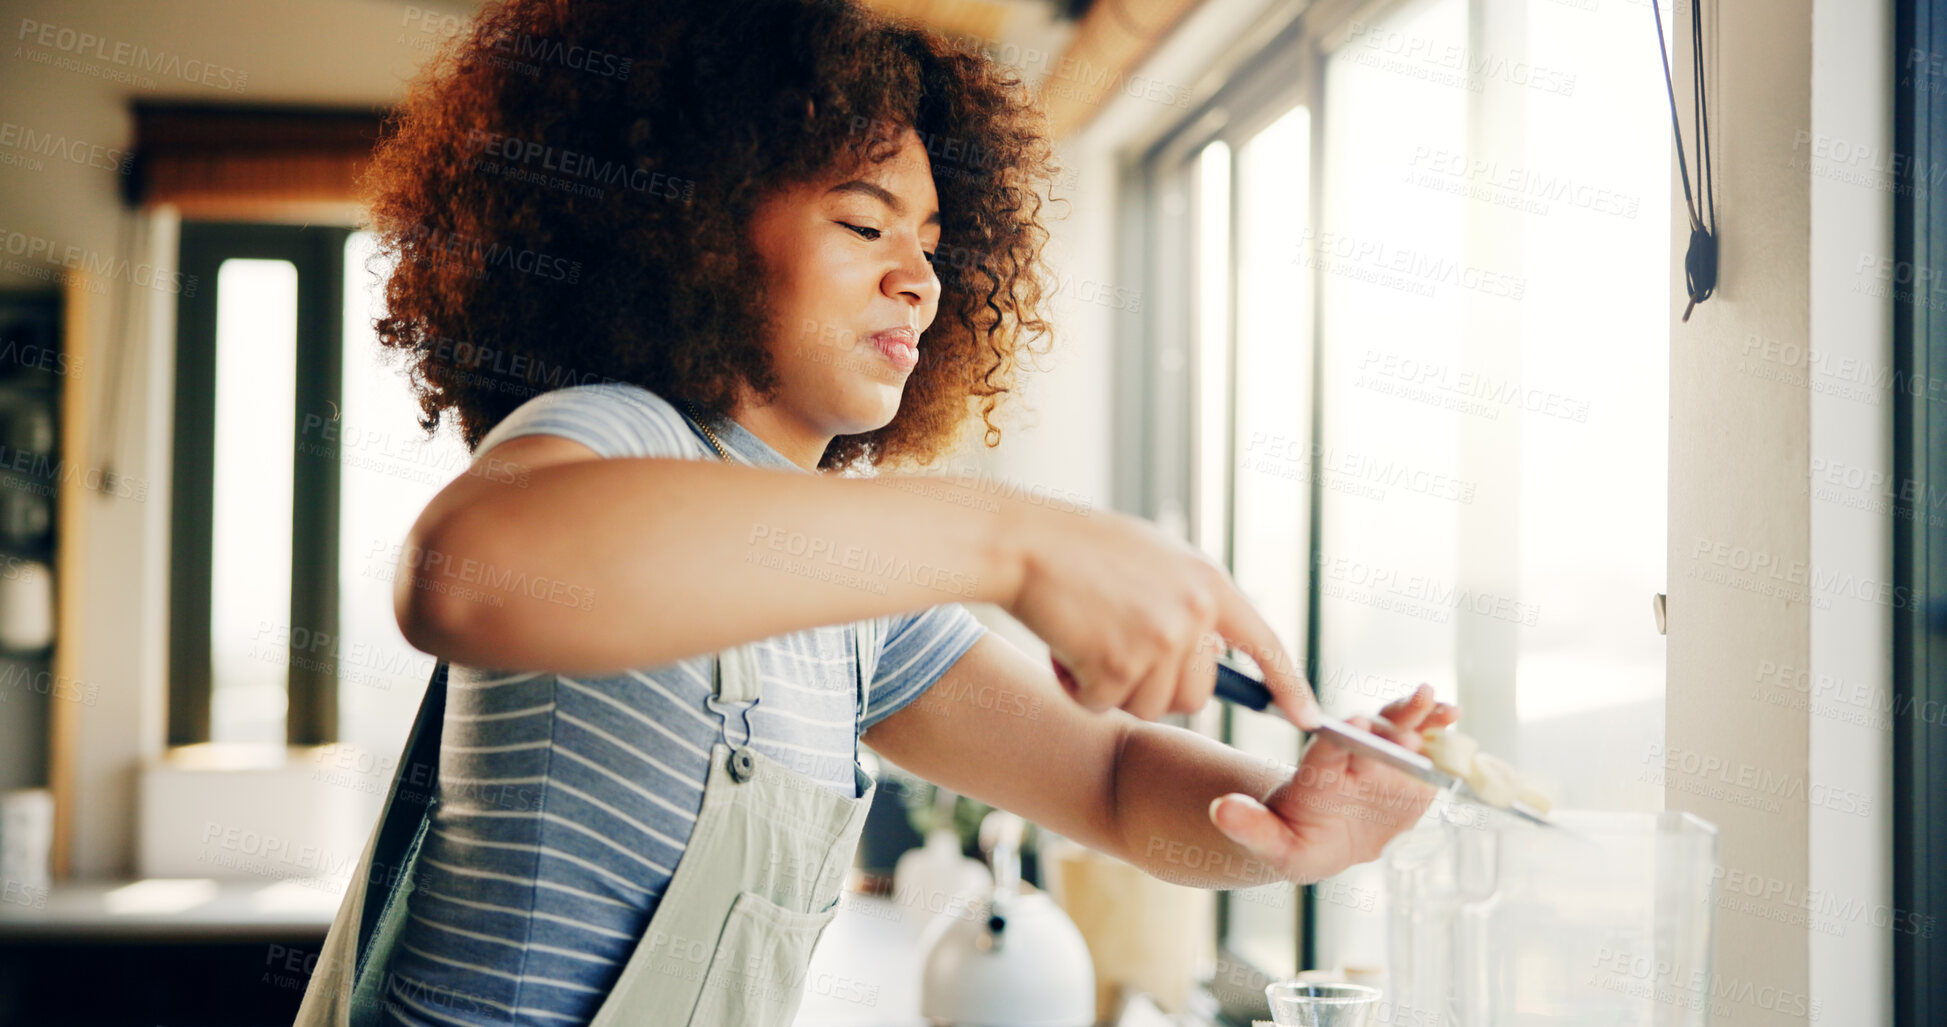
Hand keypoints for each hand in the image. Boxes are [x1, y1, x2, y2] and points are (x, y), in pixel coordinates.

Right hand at [999, 500, 1318, 726]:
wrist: (1025, 543)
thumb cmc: (1080, 549)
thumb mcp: (1156, 558)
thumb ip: (1191, 601)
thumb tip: (1213, 652)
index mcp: (1209, 583)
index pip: (1264, 643)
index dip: (1287, 683)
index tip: (1307, 717)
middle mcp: (1195, 613)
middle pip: (1194, 696)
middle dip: (1154, 689)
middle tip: (1114, 650)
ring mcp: (1160, 639)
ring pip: (1148, 707)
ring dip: (1112, 689)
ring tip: (1086, 639)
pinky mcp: (1120, 663)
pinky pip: (1103, 706)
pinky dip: (1078, 689)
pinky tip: (1064, 647)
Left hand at [1205, 686, 1459, 882]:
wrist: (1319, 836)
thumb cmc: (1293, 839)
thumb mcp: (1270, 844)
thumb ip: (1250, 826)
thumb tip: (1221, 811)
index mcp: (1317, 771)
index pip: (1329, 748)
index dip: (1346, 738)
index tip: (1361, 726)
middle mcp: (1349, 756)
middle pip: (1370, 732)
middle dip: (1391, 722)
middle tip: (1415, 709)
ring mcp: (1380, 759)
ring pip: (1398, 730)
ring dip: (1418, 716)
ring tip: (1439, 706)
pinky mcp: (1408, 770)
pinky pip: (1423, 745)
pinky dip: (1438, 730)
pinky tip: (1452, 718)